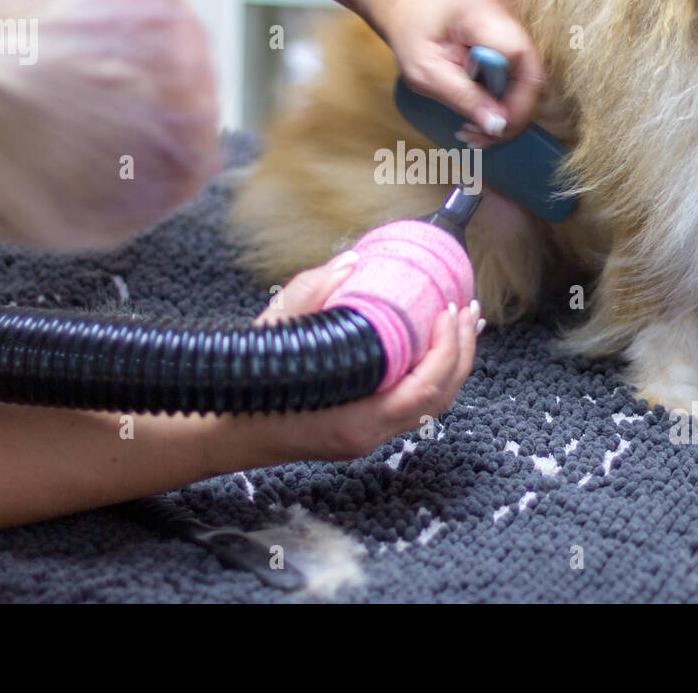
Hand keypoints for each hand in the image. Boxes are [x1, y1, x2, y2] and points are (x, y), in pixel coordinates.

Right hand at [250, 251, 482, 462]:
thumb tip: (350, 261)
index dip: (447, 350)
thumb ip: (311, 292)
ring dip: (454, 362)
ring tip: (465, 322)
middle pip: (439, 398)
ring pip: (431, 404)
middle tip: (469, 308)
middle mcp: (368, 434)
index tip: (449, 310)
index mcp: (355, 419)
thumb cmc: (249, 381)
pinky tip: (434, 345)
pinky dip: (432, 372)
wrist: (228, 429)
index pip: (424, 389)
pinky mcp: (365, 428)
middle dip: (462, 351)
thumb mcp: (274, 329)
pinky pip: (413, 403)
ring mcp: (368, 435)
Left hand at [380, 0, 543, 145]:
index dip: (516, 100)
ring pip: (529, 80)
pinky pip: (520, 78)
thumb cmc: (412, 36)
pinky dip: (504, 103)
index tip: (492, 128)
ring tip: (475, 134)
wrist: (412, 12)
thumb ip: (462, 96)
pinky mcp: (514, 40)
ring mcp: (514, 26)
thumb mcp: (425, 72)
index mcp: (480, 13)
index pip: (519, 57)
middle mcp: (506, 14)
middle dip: (513, 115)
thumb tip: (498, 126)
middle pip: (531, 73)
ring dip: (508, 114)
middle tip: (481, 138)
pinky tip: (480, 118)